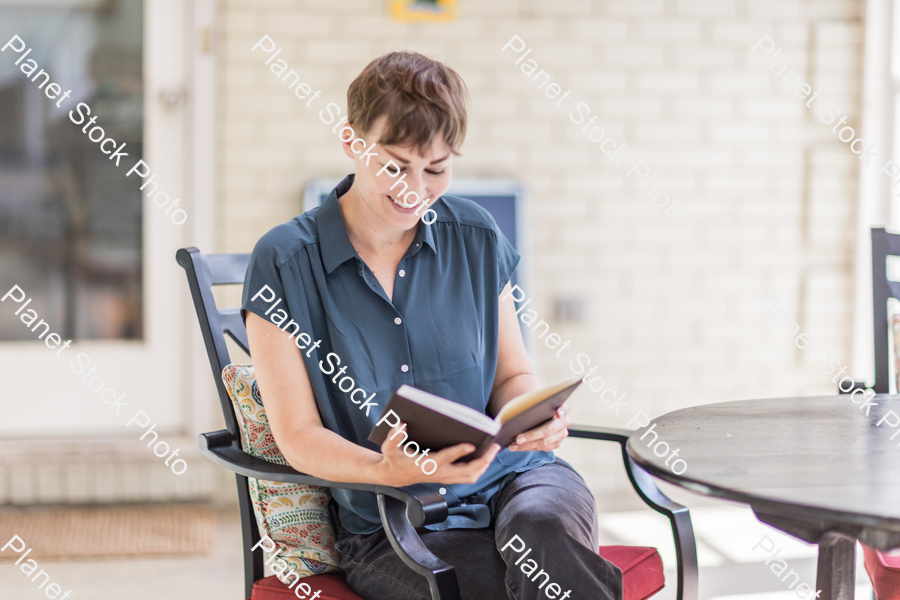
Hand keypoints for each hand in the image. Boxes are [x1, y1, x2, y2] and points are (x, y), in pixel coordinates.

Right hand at [377, 422, 500, 486]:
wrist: (392, 476)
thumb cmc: (393, 459)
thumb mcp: (388, 447)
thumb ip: (394, 436)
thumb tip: (401, 425)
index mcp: (426, 465)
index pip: (445, 459)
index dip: (458, 452)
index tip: (471, 444)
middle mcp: (439, 473)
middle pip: (466, 472)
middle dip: (483, 461)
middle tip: (494, 447)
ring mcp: (444, 477)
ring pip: (470, 477)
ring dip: (484, 466)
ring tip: (493, 451)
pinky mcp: (447, 477)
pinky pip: (467, 477)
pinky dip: (479, 469)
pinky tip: (484, 457)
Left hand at [508, 402, 570, 451]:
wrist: (537, 413)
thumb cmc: (534, 406)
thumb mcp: (534, 402)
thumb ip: (530, 404)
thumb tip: (515, 410)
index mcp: (561, 408)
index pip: (564, 408)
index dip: (562, 411)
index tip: (558, 414)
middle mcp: (564, 422)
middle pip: (549, 430)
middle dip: (532, 435)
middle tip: (517, 438)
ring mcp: (561, 434)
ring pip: (544, 442)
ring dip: (526, 445)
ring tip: (512, 445)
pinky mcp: (556, 443)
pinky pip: (542, 448)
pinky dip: (527, 448)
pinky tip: (515, 447)